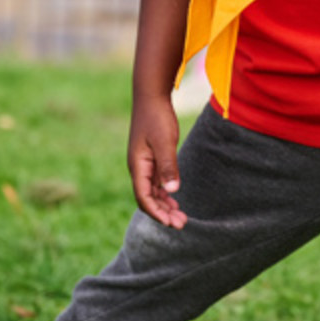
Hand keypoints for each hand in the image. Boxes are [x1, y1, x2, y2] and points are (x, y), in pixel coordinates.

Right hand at [128, 95, 186, 228]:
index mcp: (138, 166)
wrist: (151, 96)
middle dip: (163, 213)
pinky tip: (174, 200)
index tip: (170, 222)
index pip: (143, 197)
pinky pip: (155, 182)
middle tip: (181, 224)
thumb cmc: (157, 117)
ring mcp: (144, 163)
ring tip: (180, 217)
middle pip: (147, 198)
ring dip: (164, 205)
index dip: (156, 212)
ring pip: (152, 191)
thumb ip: (168, 166)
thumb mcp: (165, 142)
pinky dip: (164, 193)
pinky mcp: (150, 158)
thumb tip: (172, 191)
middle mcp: (138, 168)